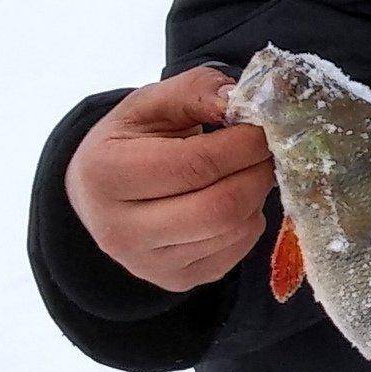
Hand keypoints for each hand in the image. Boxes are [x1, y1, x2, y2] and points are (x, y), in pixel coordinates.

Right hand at [64, 65, 274, 290]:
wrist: (102, 194)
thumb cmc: (131, 141)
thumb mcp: (151, 103)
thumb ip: (195, 91)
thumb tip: (241, 99)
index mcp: (107, 174)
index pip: (196, 164)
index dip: (243, 145)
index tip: (262, 128)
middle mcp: (120, 230)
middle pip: (220, 208)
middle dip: (258, 173)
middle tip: (268, 151)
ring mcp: (147, 264)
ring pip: (233, 232)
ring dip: (256, 197)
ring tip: (248, 171)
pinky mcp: (175, 280)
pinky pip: (235, 253)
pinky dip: (248, 222)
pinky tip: (234, 200)